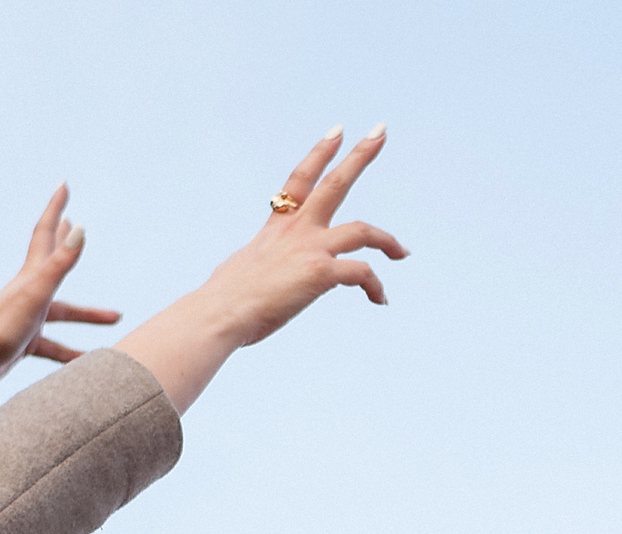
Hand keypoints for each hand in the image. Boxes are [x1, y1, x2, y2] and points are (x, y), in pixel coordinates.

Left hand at [0, 186, 120, 441]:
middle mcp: (29, 292)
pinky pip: (56, 347)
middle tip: (75, 222)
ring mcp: (27, 316)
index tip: (64, 185)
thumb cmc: (0, 327)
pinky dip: (72, 353)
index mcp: (31, 276)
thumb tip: (80, 227)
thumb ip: (59, 263)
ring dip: (88, 314)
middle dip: (65, 242)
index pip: (46, 233)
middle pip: (54, 262)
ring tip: (115, 317)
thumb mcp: (37, 293)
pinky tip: (86, 362)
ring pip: (64, 313)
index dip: (56, 207)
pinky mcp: (24, 342)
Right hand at [115, 126, 408, 412]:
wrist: (219, 315)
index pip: (300, 181)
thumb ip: (248, 266)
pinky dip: (376, 286)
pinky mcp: (320, 273)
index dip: (319, 154)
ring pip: (363, 230)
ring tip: (402, 252)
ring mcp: (310, 249)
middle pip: (336, 183)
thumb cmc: (221, 302)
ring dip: (388, 239)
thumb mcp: (236, 272)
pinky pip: (362, 273)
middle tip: (380, 131)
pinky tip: (380, 300)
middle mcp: (296, 231)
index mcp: (276, 229)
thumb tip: (231, 277)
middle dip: (360, 155)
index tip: (337, 132)